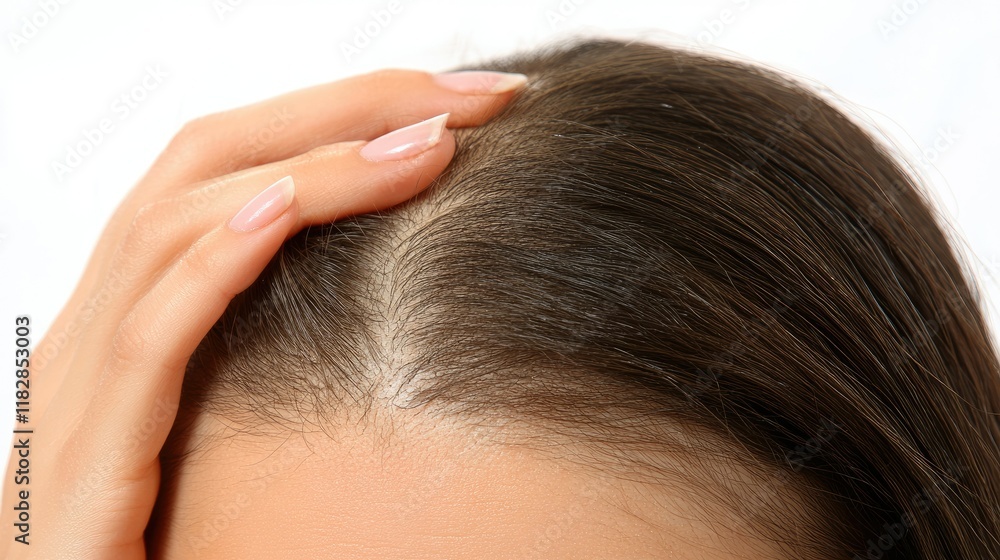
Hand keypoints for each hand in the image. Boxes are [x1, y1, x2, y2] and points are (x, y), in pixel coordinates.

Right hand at [1, 69, 524, 558]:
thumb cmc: (146, 523)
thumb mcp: (210, 407)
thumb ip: (265, 338)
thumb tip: (381, 284)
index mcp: (138, 300)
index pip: (240, 164)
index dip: (346, 114)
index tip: (460, 104)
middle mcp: (104, 312)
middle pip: (214, 156)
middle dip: (348, 109)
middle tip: (474, 96)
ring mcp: (87, 375)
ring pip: (182, 222)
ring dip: (313, 172)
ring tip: (428, 144)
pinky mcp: (90, 451)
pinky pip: (151, 333)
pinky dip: (215, 262)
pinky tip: (282, 215)